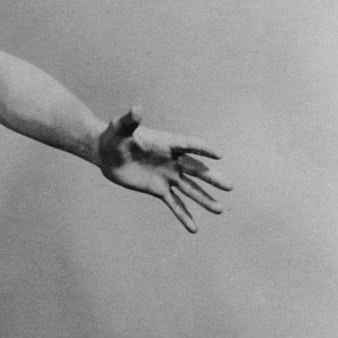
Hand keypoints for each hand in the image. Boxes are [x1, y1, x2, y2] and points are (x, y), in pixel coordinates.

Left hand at [98, 106, 231, 232]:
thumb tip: (137, 108)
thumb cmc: (114, 136)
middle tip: (230, 186)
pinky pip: (174, 204)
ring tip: (220, 210)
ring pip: (190, 190)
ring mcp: (168, 176)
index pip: (189, 145)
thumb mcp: (120, 128)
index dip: (203, 149)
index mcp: (167, 143)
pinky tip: (194, 228)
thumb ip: (130, 120)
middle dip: (212, 178)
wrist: (106, 154)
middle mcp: (172, 161)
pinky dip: (184, 215)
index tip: (218, 155)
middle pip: (196, 170)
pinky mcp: (159, 190)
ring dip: (204, 199)